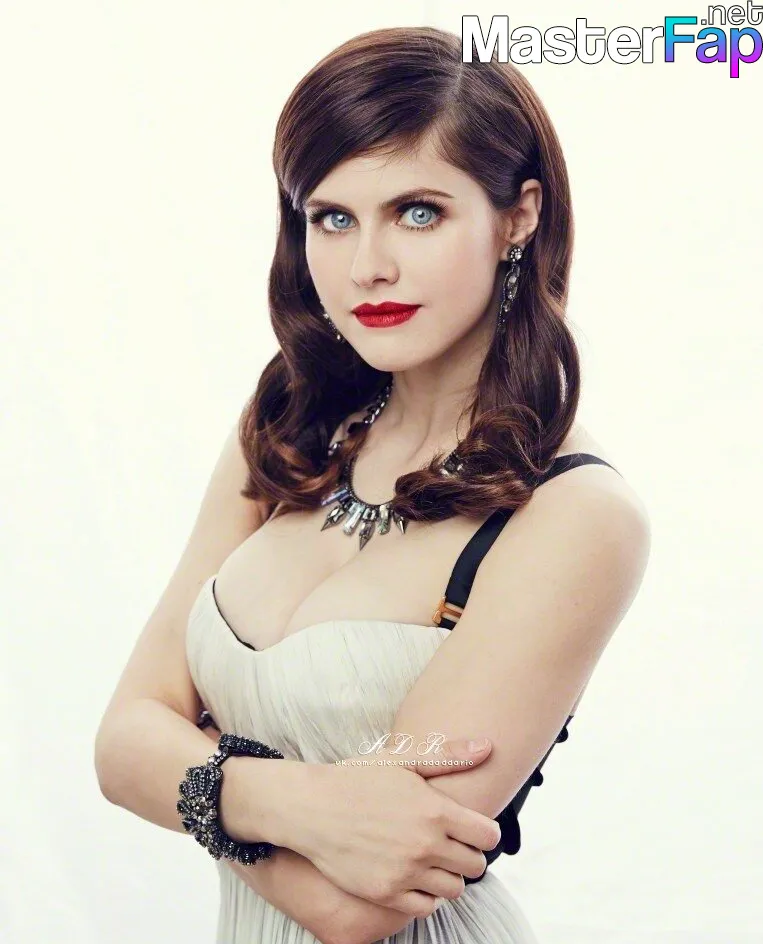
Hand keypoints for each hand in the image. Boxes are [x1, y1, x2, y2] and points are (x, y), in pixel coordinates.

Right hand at [292, 736, 498, 917]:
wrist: (312, 808)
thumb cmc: (358, 779)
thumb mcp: (402, 760)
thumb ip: (448, 756)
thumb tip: (488, 746)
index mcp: (435, 810)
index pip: (489, 836)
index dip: (484, 832)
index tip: (471, 828)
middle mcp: (426, 845)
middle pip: (476, 865)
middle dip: (469, 854)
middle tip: (450, 843)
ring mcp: (406, 872)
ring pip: (454, 889)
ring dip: (449, 875)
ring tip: (432, 859)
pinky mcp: (387, 893)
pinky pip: (426, 907)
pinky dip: (426, 895)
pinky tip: (415, 876)